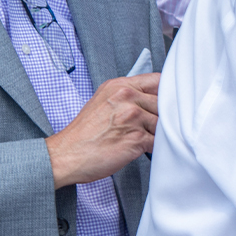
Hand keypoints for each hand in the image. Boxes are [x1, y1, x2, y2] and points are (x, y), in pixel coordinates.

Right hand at [46, 73, 159, 187]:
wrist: (66, 155)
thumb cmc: (85, 133)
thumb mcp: (104, 101)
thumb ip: (128, 96)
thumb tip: (155, 97)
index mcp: (120, 86)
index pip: (158, 80)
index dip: (168, 93)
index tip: (169, 102)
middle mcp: (127, 97)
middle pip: (165, 103)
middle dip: (164, 116)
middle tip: (153, 127)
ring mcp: (132, 117)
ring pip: (165, 123)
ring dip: (160, 134)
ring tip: (145, 139)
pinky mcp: (136, 138)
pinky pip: (160, 142)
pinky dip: (156, 148)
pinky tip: (144, 149)